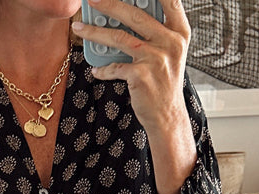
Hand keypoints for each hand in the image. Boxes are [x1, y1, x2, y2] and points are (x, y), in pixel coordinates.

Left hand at [72, 0, 191, 137]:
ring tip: (79, 28)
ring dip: (95, 33)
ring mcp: (155, 59)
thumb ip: (156, 32)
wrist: (167, 116)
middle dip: (109, 4)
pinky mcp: (141, 76)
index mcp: (179, 32)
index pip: (170, 1)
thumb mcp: (169, 53)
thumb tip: (123, 14)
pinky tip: (96, 71)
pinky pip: (114, 67)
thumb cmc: (164, 83)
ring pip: (119, 38)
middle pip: (135, 15)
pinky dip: (103, 69)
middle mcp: (170, 42)